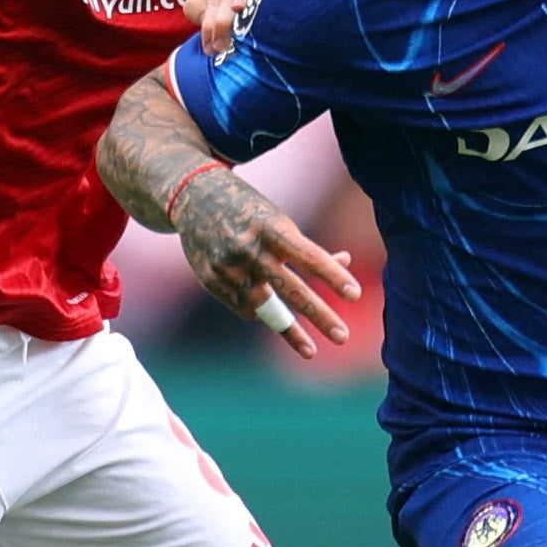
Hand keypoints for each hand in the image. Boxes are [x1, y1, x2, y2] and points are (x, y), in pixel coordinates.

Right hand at [169, 164, 360, 359]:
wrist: (191, 196)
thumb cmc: (248, 209)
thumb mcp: (277, 220)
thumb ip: (305, 247)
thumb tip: (345, 261)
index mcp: (270, 228)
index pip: (309, 256)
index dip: (332, 276)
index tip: (355, 295)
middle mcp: (249, 249)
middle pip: (290, 288)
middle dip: (319, 314)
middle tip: (343, 336)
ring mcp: (228, 267)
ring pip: (265, 308)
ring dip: (291, 331)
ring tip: (312, 351)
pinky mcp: (212, 280)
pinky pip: (244, 306)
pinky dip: (261, 312)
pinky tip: (271, 315)